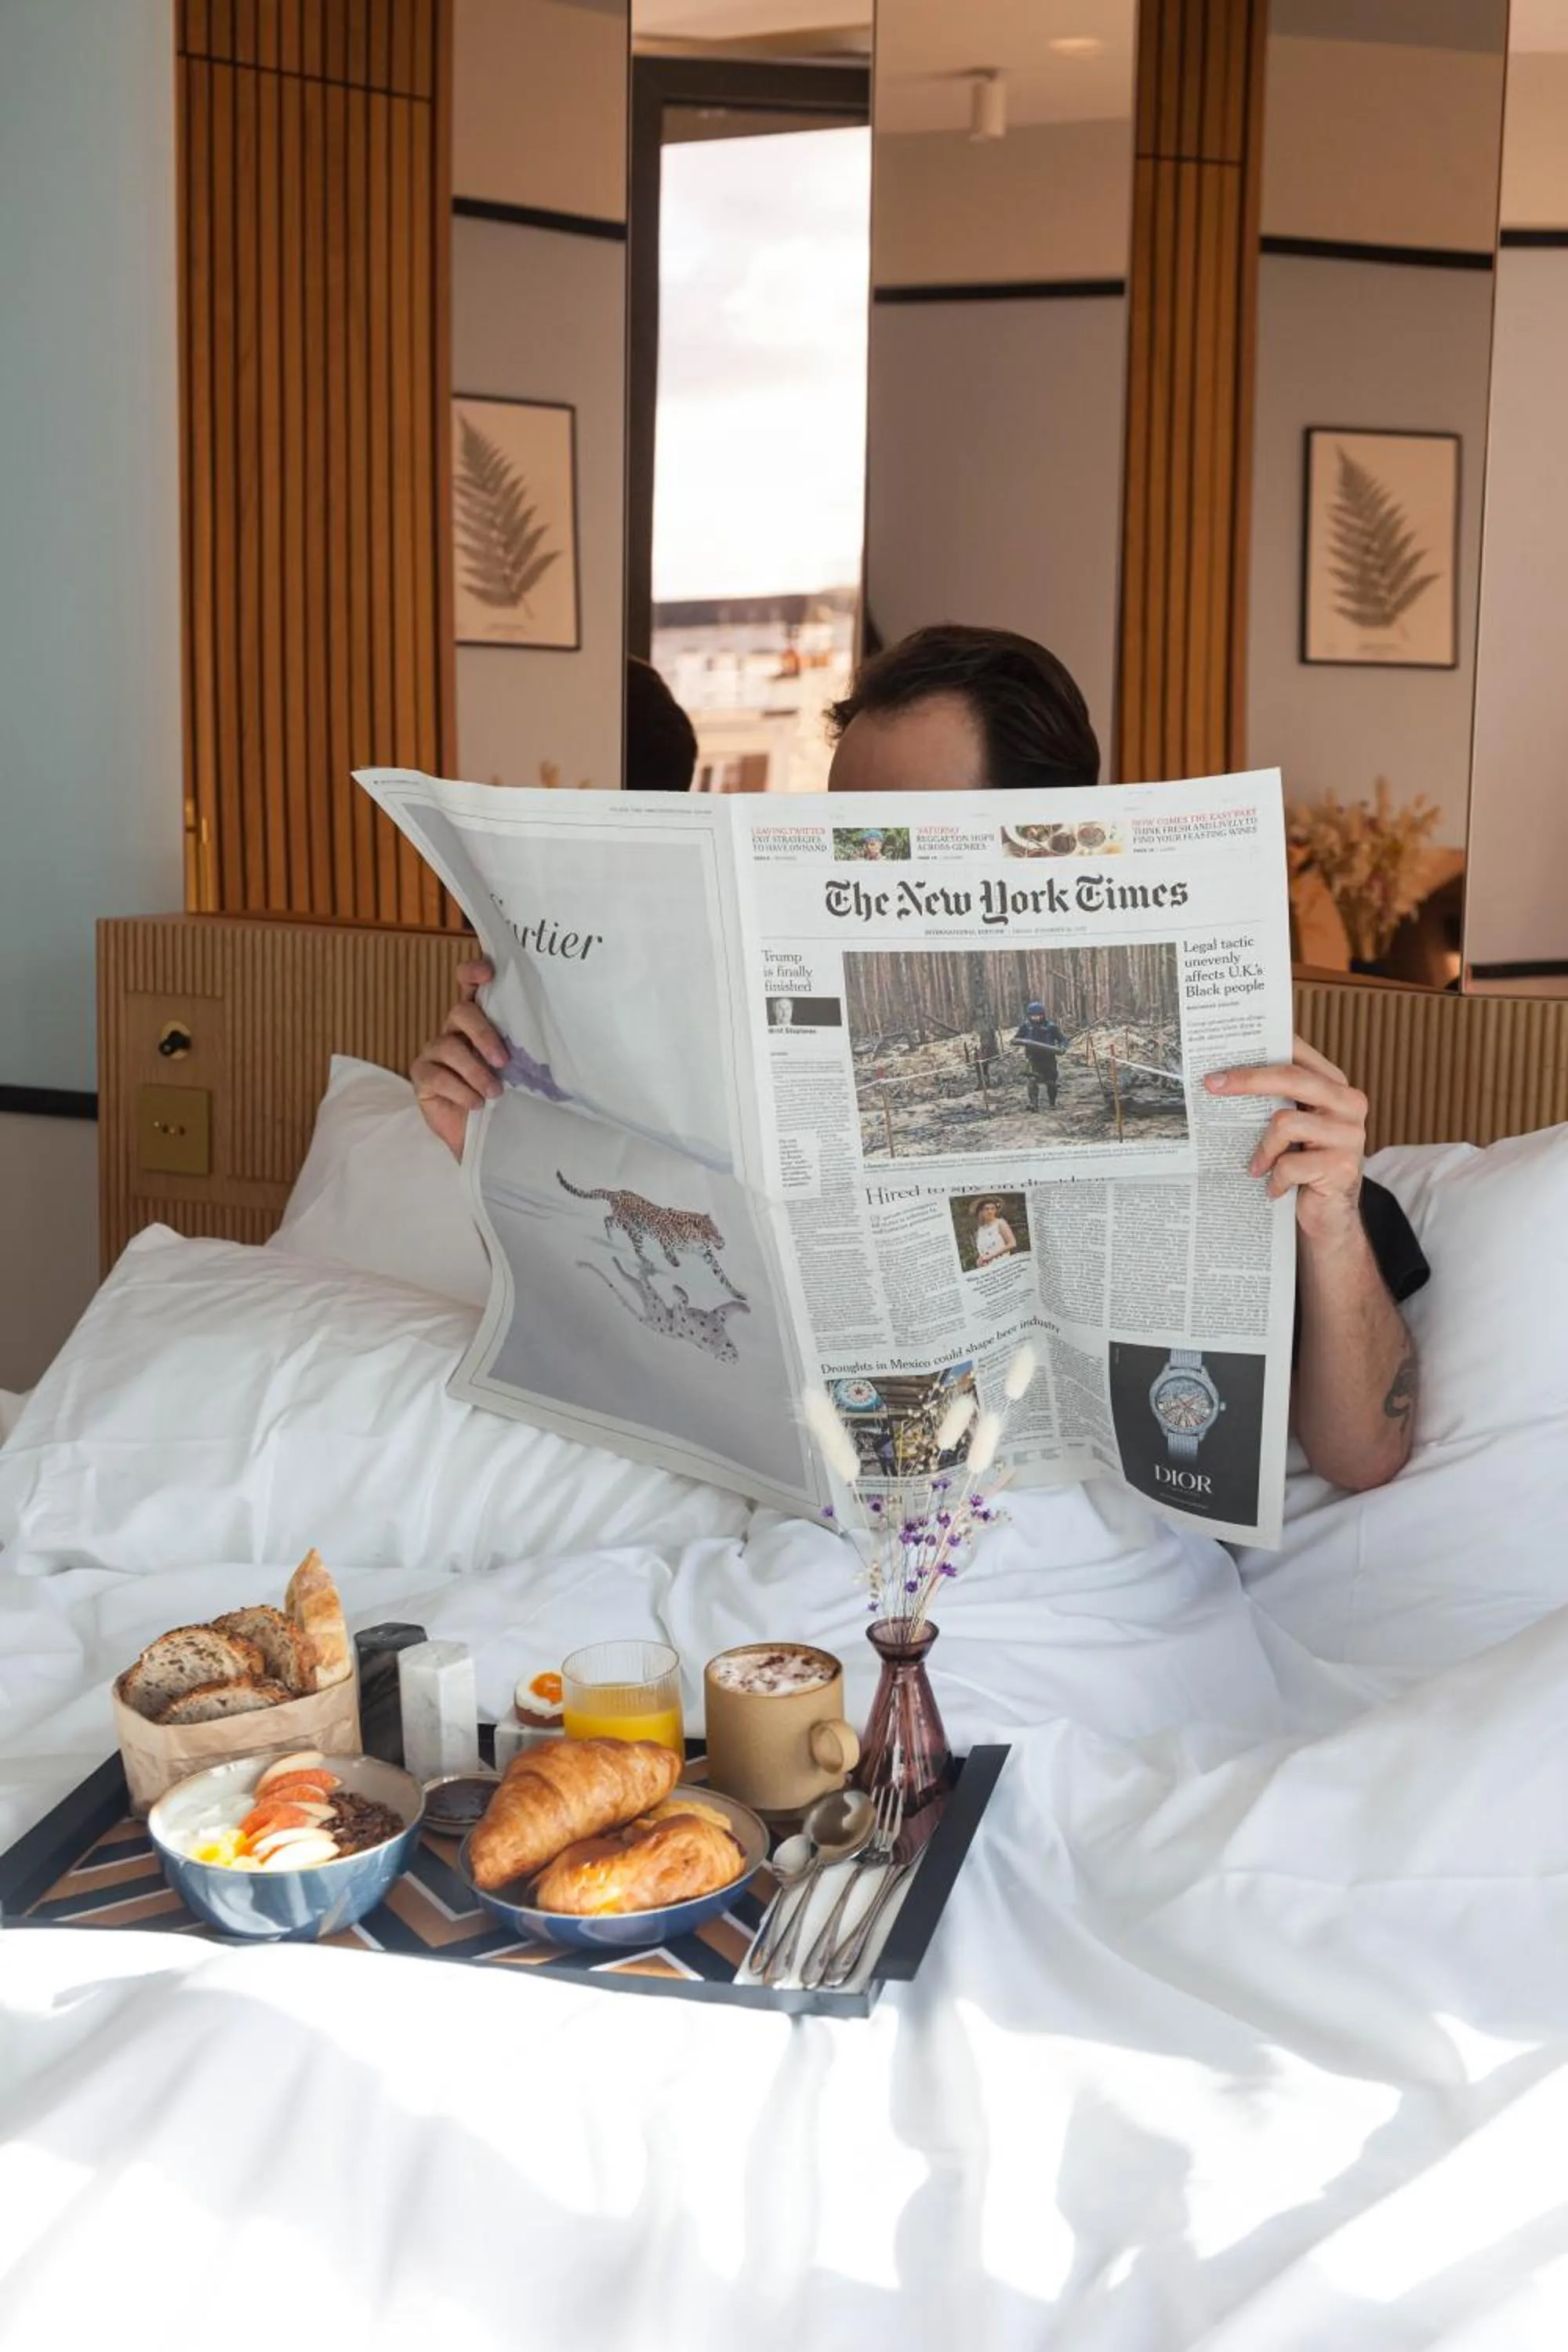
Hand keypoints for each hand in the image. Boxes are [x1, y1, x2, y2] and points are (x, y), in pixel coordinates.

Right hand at [411, 958, 505, 1159]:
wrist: (486, 1138)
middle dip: (484, 1034)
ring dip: (476, 1071)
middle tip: (503, 1060)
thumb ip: (523, 1049)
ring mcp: (434, 1052)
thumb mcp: (518, 1070)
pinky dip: (461, 1091)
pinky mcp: (422, 1076)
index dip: (473, 972)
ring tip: (495, 1093)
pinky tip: (477, 1104)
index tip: (487, 973)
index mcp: (478, 1022)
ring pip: (449, 1047)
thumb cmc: (506, 1098)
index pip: (469, 985)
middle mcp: (453, 1030)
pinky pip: (437, 1076)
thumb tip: (555, 1039)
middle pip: (461, 1012)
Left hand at [1204, 1033, 1367, 1248]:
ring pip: (1285, 1123)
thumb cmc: (1305, 1163)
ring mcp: (1349, 1134)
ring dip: (1263, 1149)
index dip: (1260, 1050)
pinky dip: (1275, 1179)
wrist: (1331, 1215)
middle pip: (1291, 1078)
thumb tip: (1224, 1076)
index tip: (1223, 1056)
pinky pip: (1289, 1164)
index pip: (1298, 1054)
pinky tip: (1275, 1188)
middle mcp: (1348, 1103)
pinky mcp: (1342, 1167)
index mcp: (1335, 1086)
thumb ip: (1277, 1099)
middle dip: (1247, 1080)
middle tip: (1210, 1086)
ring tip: (1257, 1167)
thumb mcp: (1294, 1126)